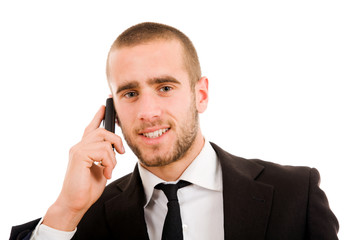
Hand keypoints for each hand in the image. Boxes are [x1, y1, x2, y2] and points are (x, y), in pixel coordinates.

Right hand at [43, 106, 124, 230]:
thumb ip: (105, 156)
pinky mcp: (79, 155)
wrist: (75, 203)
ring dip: (112, 157)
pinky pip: (102, 150)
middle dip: (115, 139)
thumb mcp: (101, 169)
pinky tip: (105, 173)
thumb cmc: (87, 189)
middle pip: (101, 130)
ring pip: (104, 140)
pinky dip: (109, 163)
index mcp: (84, 149)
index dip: (99, 116)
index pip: (91, 128)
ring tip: (109, 170)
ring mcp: (78, 150)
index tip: (105, 106)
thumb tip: (114, 149)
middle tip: (121, 152)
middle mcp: (79, 146)